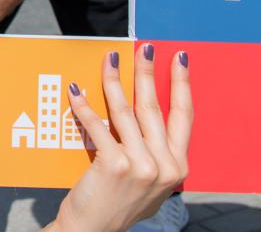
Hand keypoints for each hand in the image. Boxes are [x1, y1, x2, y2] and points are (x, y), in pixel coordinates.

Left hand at [49, 45, 191, 231]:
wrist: (94, 231)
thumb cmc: (120, 203)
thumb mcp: (152, 183)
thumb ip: (157, 154)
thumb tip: (148, 112)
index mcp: (178, 167)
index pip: (183, 117)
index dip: (182, 85)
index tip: (181, 58)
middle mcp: (165, 166)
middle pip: (154, 107)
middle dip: (148, 73)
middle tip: (145, 47)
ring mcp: (142, 166)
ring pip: (126, 112)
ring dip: (115, 81)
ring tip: (110, 59)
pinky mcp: (115, 165)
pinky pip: (98, 126)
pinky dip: (84, 106)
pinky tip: (76, 90)